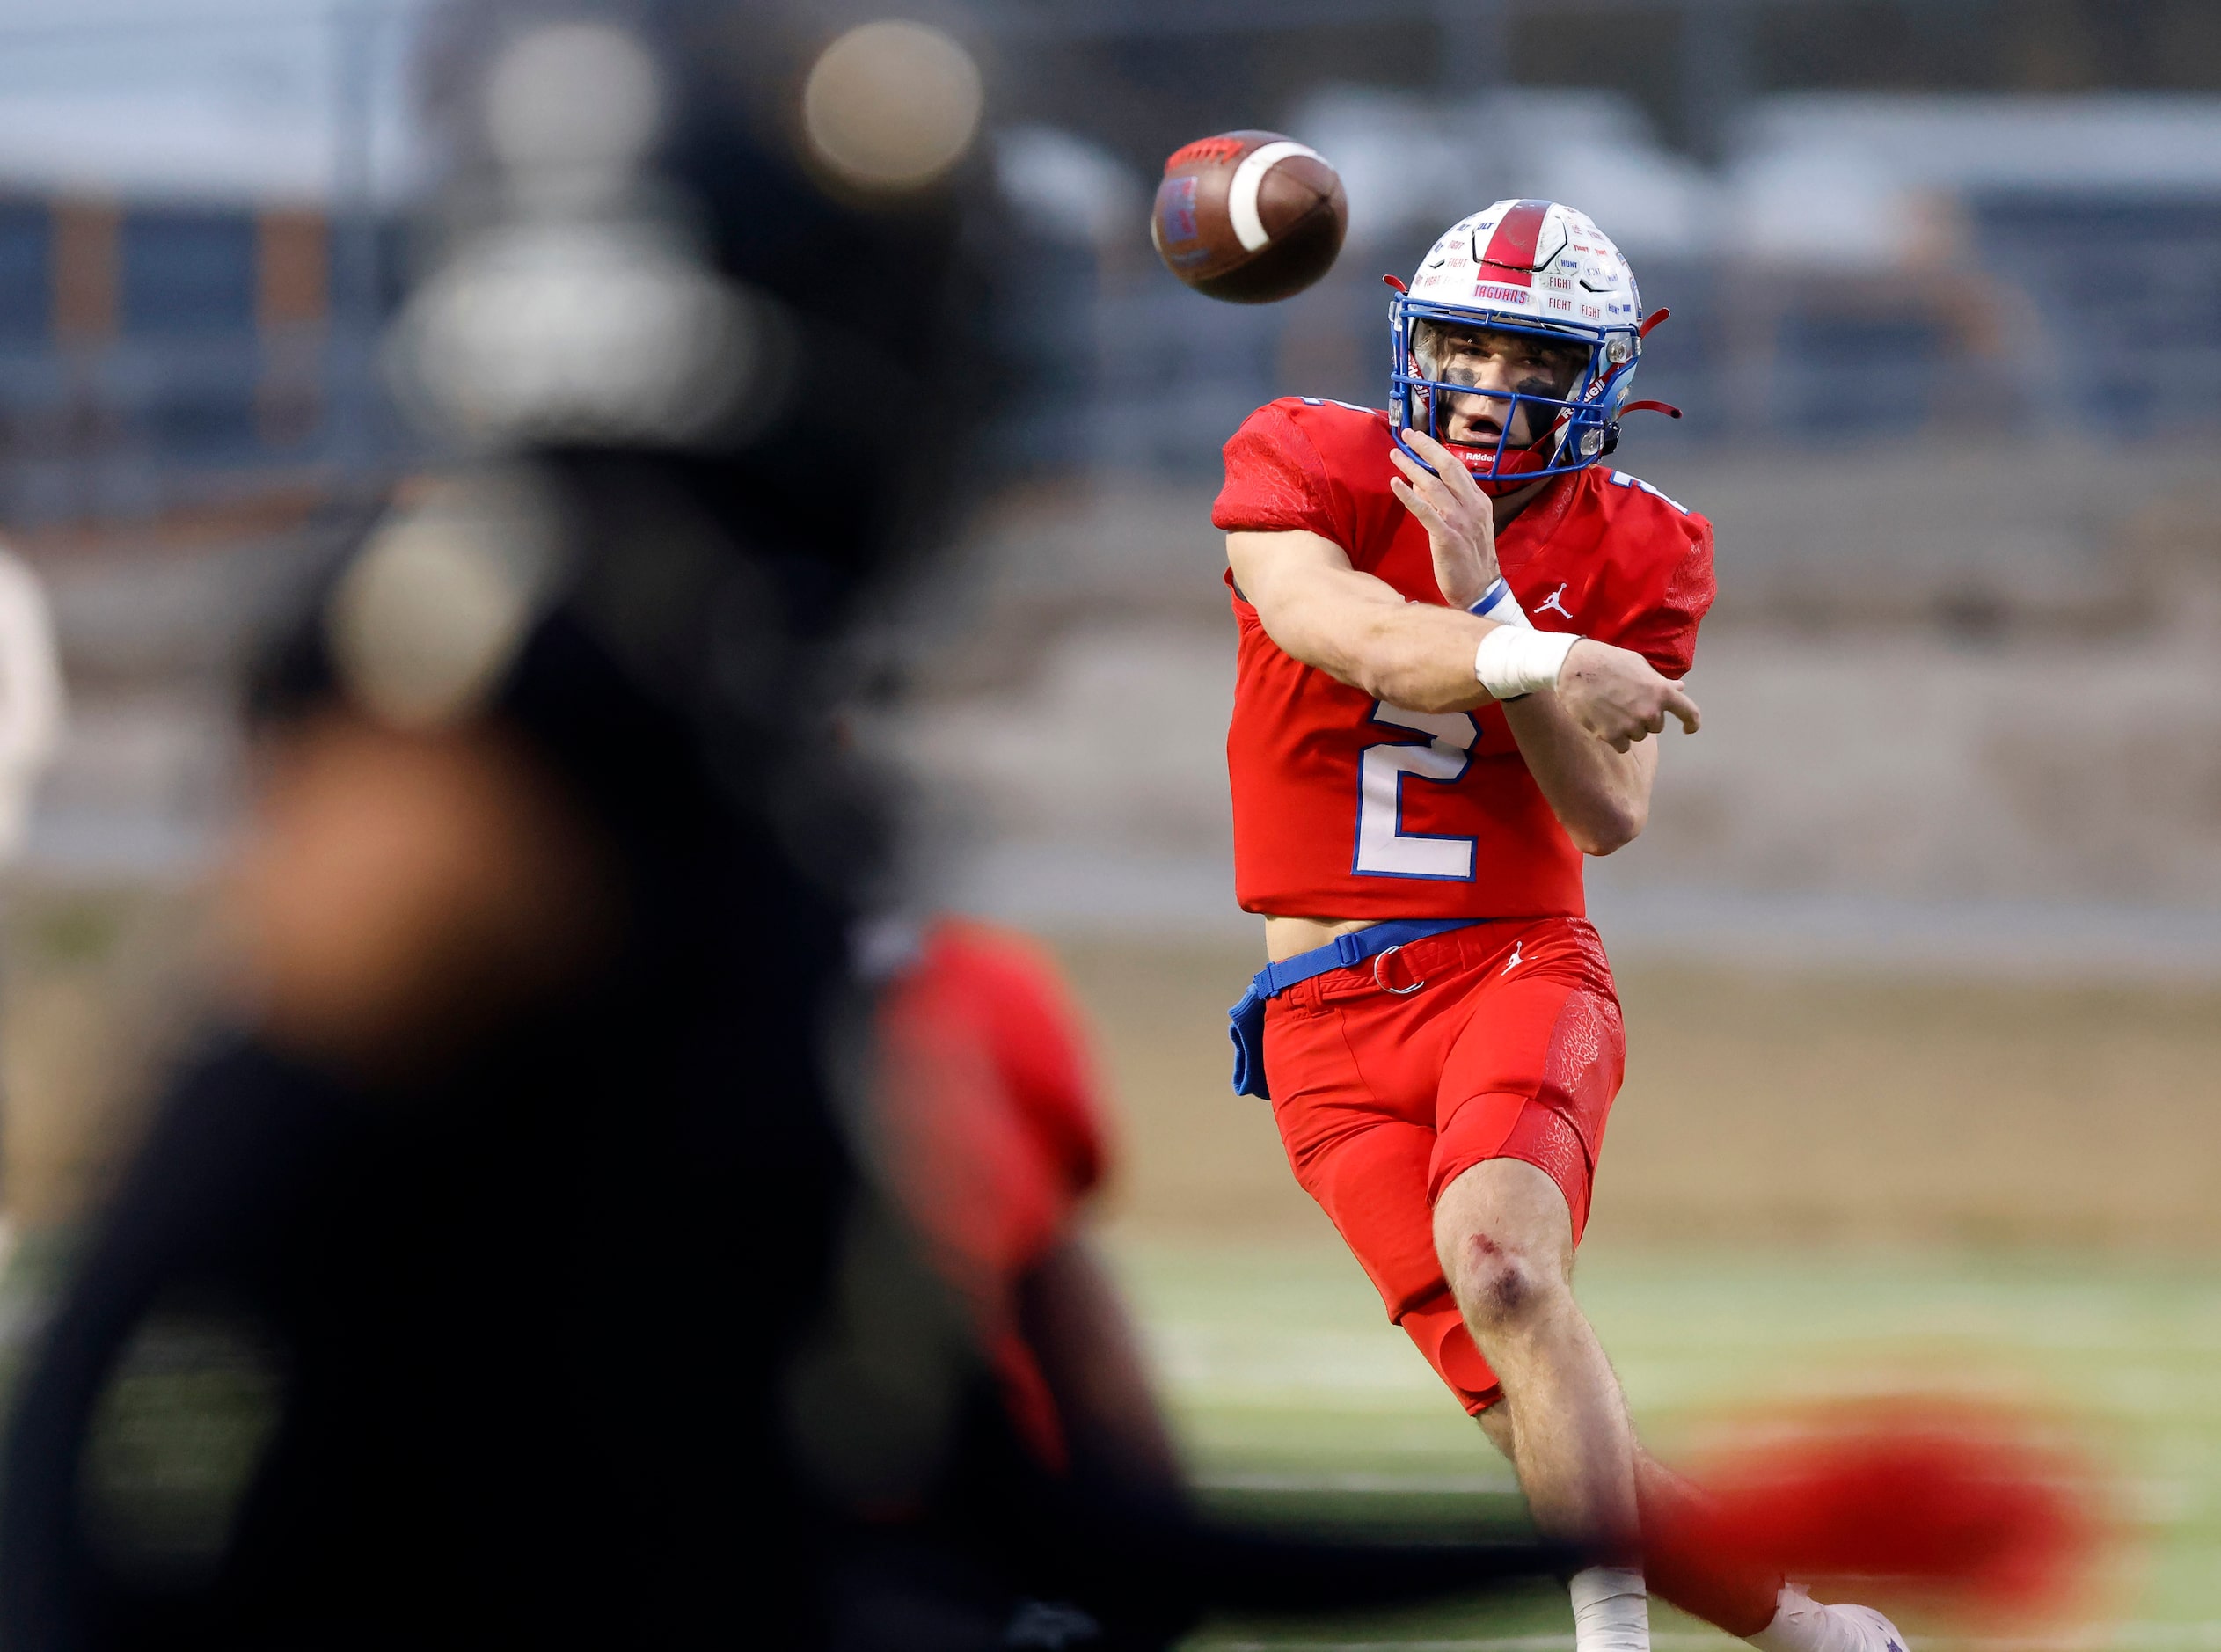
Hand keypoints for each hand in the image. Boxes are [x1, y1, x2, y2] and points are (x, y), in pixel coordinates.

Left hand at [1390, 427, 1498, 610]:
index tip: (1419, 438)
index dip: (1436, 450)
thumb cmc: (1470, 560)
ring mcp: (1460, 521)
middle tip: (1406, 434)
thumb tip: (1420, 484)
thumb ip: (1445, 504)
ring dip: (1412, 467)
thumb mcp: (1464, 526)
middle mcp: (1472, 506)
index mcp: (1479, 502)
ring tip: (1394, 454)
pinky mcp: (1447, 537)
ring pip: (1434, 486)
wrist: (1481, 590)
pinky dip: (1409, 496)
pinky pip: (1425, 511)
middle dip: (1425, 448)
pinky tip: (1395, 484)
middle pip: (1447, 468)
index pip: (1457, 468)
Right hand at [1555, 639, 1700, 751]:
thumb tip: (1679, 689)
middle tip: (1627, 703)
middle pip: (1657, 726)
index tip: (1689, 729)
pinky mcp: (1612, 735)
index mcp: (1661, 692)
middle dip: (1646, 717)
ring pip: (1638, 736)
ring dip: (1630, 728)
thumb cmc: (1608, 661)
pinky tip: (1605, 722)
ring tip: (1612, 710)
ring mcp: (1631, 725)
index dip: (1691, 723)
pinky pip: (1623, 746)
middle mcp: (1650, 712)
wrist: (1574, 668)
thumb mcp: (1639, 665)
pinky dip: (1616, 737)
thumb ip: (1659, 682)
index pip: (1688, 712)